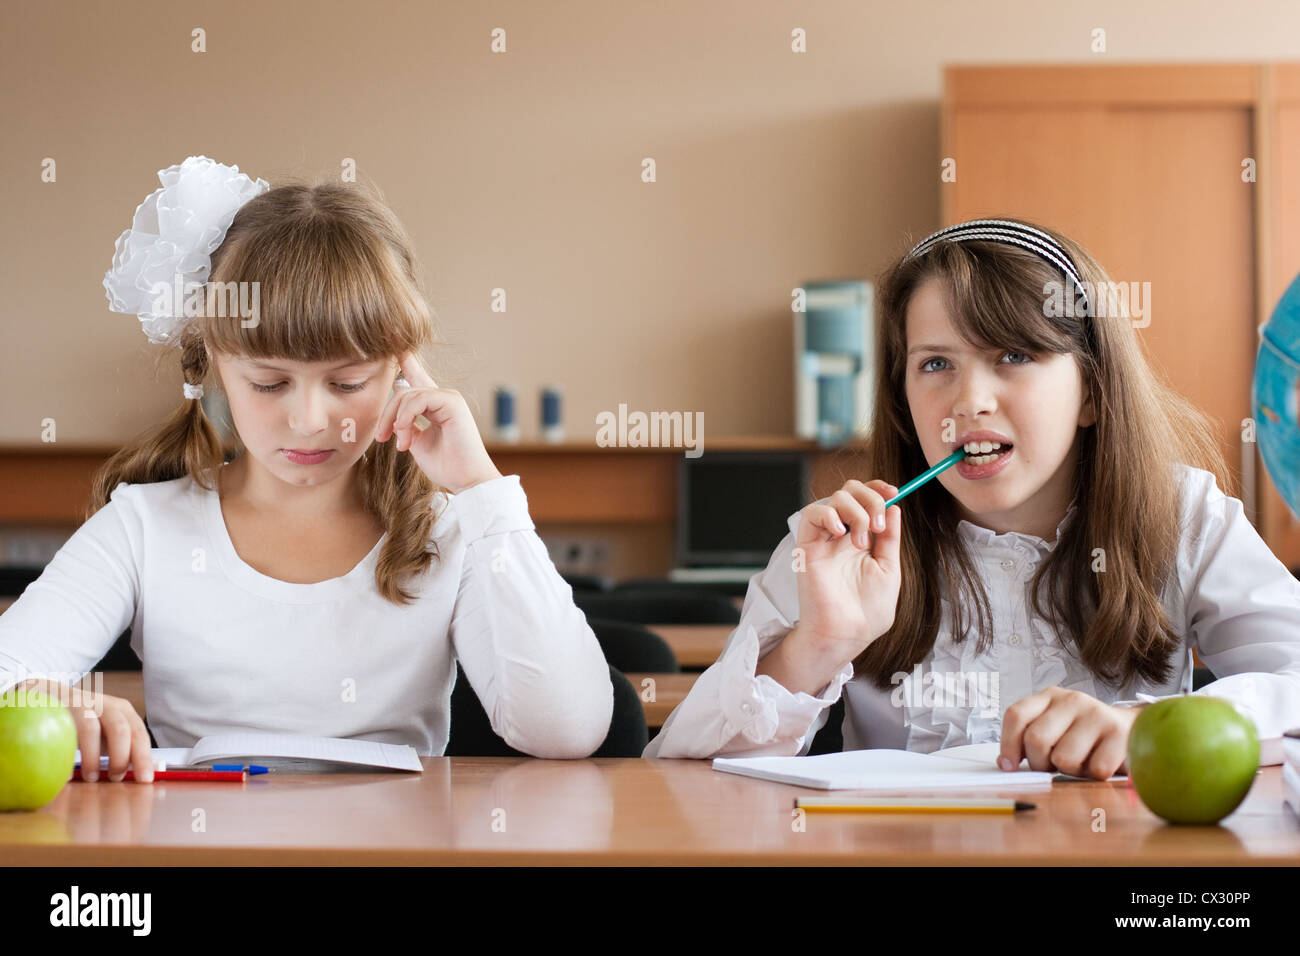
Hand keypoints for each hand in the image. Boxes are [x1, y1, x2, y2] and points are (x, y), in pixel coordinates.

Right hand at [21, 679, 152, 782]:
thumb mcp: (108, 733)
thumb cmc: (87, 722)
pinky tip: (67, 773)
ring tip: (92, 777)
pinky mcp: (59, 710)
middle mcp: (106, 705)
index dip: (143, 757)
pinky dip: (66, 756)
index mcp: (123, 711)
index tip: (145, 779)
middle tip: (115, 778)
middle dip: (120, 758)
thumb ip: (122, 749)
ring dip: (93, 758)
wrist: (54, 699)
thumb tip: (137, 774)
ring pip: (90, 730)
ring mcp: (81, 706)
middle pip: (120, 730)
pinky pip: (63, 734)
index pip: (139, 733)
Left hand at [373, 351, 502, 493]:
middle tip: (381, 437)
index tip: (393, 346)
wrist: (467, 481)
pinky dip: (406, 416)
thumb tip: (394, 413)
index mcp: (435, 406)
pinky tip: (404, 434)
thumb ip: (406, 424)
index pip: (417, 377)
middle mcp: (443, 398)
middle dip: (387, 413)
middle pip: (403, 391)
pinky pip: (419, 399)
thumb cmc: (446, 466)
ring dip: (395, 420)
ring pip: (408, 395)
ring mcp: (450, 398)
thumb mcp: (418, 442)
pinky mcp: (453, 402)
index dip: (405, 361)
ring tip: (399, 444)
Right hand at [790, 479, 902, 662]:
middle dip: (869, 497)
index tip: (893, 492)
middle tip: (878, 525)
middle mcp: (842, 536)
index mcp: (861, 539)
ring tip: (861, 541)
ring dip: (855, 512)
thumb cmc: (867, 612)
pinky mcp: (807, 546)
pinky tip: (841, 534)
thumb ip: (890, 538)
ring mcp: (824, 540)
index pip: (865, 500)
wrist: (848, 633)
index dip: (878, 489)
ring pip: (833, 498)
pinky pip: (811, 514)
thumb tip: (895, 508)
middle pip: (849, 492)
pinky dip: (828, 515)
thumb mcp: (889, 569)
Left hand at [998, 686, 1143, 778]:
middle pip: (1036, 739)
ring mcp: (1097, 714)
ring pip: (1064, 758)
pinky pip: (1095, 769)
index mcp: (1049, 697)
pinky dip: (1094, 776)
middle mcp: (1072, 700)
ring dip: (1070, 770)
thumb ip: (1027, 741)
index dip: (1008, 744)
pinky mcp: (1119, 733)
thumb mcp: (1053, 730)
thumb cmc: (1083, 735)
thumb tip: (1004, 763)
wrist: (1132, 729)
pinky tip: (1099, 763)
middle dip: (1039, 763)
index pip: (1016, 716)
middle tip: (1052, 766)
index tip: (1009, 766)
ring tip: (1081, 761)